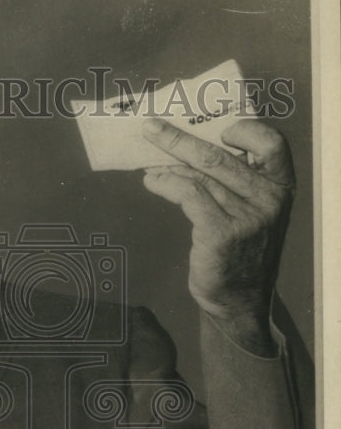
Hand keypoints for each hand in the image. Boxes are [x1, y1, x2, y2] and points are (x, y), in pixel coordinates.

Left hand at [141, 118, 294, 354]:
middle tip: (151, 128)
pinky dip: (166, 184)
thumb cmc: (240, 251)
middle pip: (219, 155)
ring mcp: (246, 217)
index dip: (246, 131)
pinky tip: (153, 182)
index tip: (219, 131)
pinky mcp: (222, 233)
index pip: (271, 144)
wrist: (239, 299)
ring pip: (199, 176)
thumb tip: (186, 150)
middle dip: (179, 139)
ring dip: (166, 166)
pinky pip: (188, 195)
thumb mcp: (250, 212)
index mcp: (281, 187)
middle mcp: (268, 199)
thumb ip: (233, 183)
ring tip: (147, 165)